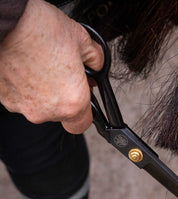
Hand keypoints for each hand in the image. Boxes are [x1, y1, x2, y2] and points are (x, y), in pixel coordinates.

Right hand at [0, 0, 103, 133]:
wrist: (3, 20)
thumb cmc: (38, 28)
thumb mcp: (81, 40)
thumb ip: (95, 60)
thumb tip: (96, 65)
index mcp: (71, 102)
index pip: (81, 125)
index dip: (84, 112)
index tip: (83, 97)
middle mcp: (45, 110)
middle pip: (59, 113)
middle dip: (63, 95)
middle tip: (61, 71)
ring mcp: (21, 106)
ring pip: (38, 105)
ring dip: (42, 90)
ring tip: (41, 63)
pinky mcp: (2, 97)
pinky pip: (19, 96)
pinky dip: (24, 85)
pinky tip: (25, 65)